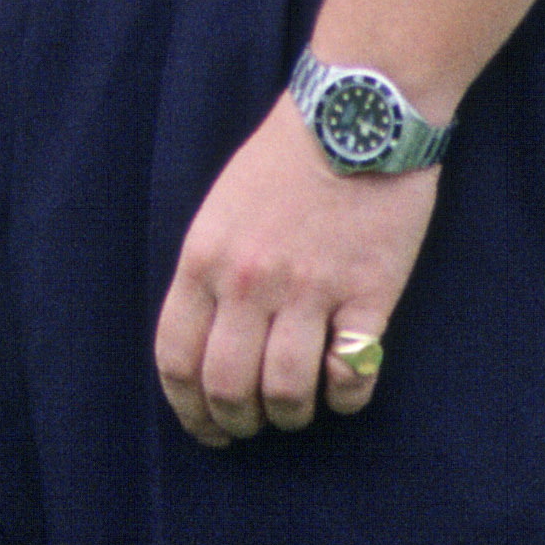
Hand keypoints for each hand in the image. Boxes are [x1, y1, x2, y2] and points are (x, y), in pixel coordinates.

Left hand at [152, 96, 438, 444]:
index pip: (176, 358)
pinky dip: (345, 396)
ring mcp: (310, 291)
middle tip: (252, 426)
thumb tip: (206, 339)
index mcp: (204, 259)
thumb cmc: (285, 160)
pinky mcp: (369, 294)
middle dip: (236, 421)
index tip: (205, 428)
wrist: (358, 116)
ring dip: (290, 415)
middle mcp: (249, 281)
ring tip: (298, 410)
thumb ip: (209, 272)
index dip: (187, 408)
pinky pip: (352, 375)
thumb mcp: (220, 209)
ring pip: (286, 392)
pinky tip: (343, 387)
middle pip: (227, 386)